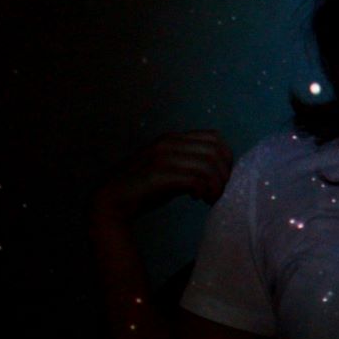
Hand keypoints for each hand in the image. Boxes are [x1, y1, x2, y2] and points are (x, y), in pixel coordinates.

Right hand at [92, 130, 234, 223]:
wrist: (111, 200)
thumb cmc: (144, 188)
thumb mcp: (170, 169)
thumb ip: (190, 164)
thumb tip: (219, 172)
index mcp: (173, 138)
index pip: (214, 138)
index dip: (226, 158)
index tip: (225, 177)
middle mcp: (169, 143)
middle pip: (215, 151)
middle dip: (224, 173)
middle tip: (221, 192)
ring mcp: (163, 157)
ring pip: (207, 165)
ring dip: (216, 186)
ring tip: (212, 199)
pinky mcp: (158, 175)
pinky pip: (194, 179)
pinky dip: (202, 190)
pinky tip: (198, 198)